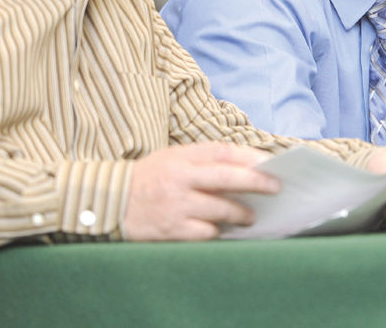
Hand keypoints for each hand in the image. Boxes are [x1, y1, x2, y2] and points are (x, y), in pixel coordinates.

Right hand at [122, 142, 278, 240]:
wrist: (109, 201)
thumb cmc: (150, 178)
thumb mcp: (173, 158)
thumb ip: (204, 161)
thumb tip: (246, 167)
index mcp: (182, 157)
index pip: (223, 152)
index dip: (250, 156)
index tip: (270, 162)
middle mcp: (180, 178)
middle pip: (227, 178)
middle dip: (256, 183)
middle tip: (276, 187)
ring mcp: (176, 205)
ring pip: (220, 209)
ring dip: (241, 214)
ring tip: (250, 216)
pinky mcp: (171, 230)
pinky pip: (205, 233)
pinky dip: (217, 232)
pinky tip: (221, 231)